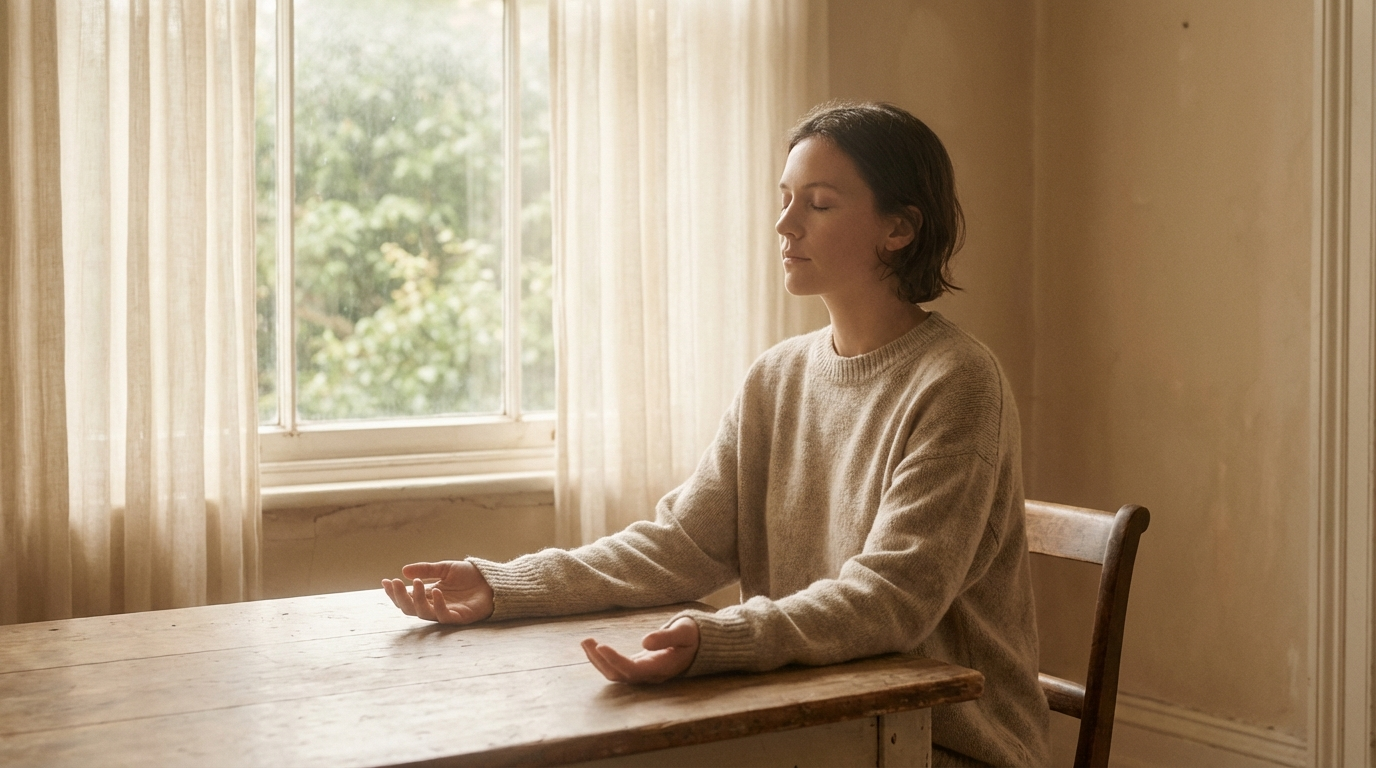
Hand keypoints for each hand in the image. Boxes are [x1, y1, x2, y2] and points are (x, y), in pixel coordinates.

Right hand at [381, 560, 493, 624]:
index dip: (395, 591)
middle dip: (400, 597)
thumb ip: (426, 570)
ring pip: (424, 613)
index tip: (385, 581)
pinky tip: (437, 591)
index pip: (406, 597)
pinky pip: (444, 615)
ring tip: (416, 583)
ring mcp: (446, 612)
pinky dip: (439, 604)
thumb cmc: (470, 576)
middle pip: (410, 608)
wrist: (493, 580)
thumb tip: (404, 570)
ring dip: (417, 599)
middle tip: (395, 583)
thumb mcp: (445, 568)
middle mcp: (434, 605)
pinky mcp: (459, 617)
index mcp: (428, 594)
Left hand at [580, 617, 699, 683]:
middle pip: (619, 675)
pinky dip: (603, 659)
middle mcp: (650, 675)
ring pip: (616, 674)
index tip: (600, 646)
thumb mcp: (684, 632)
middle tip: (586, 640)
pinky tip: (594, 647)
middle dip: (600, 660)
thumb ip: (666, 637)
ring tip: (585, 642)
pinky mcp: (639, 667)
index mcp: (661, 667)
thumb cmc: (692, 636)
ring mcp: (644, 673)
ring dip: (598, 660)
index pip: (633, 669)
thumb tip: (644, 642)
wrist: (700, 645)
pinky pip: (618, 668)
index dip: (615, 660)